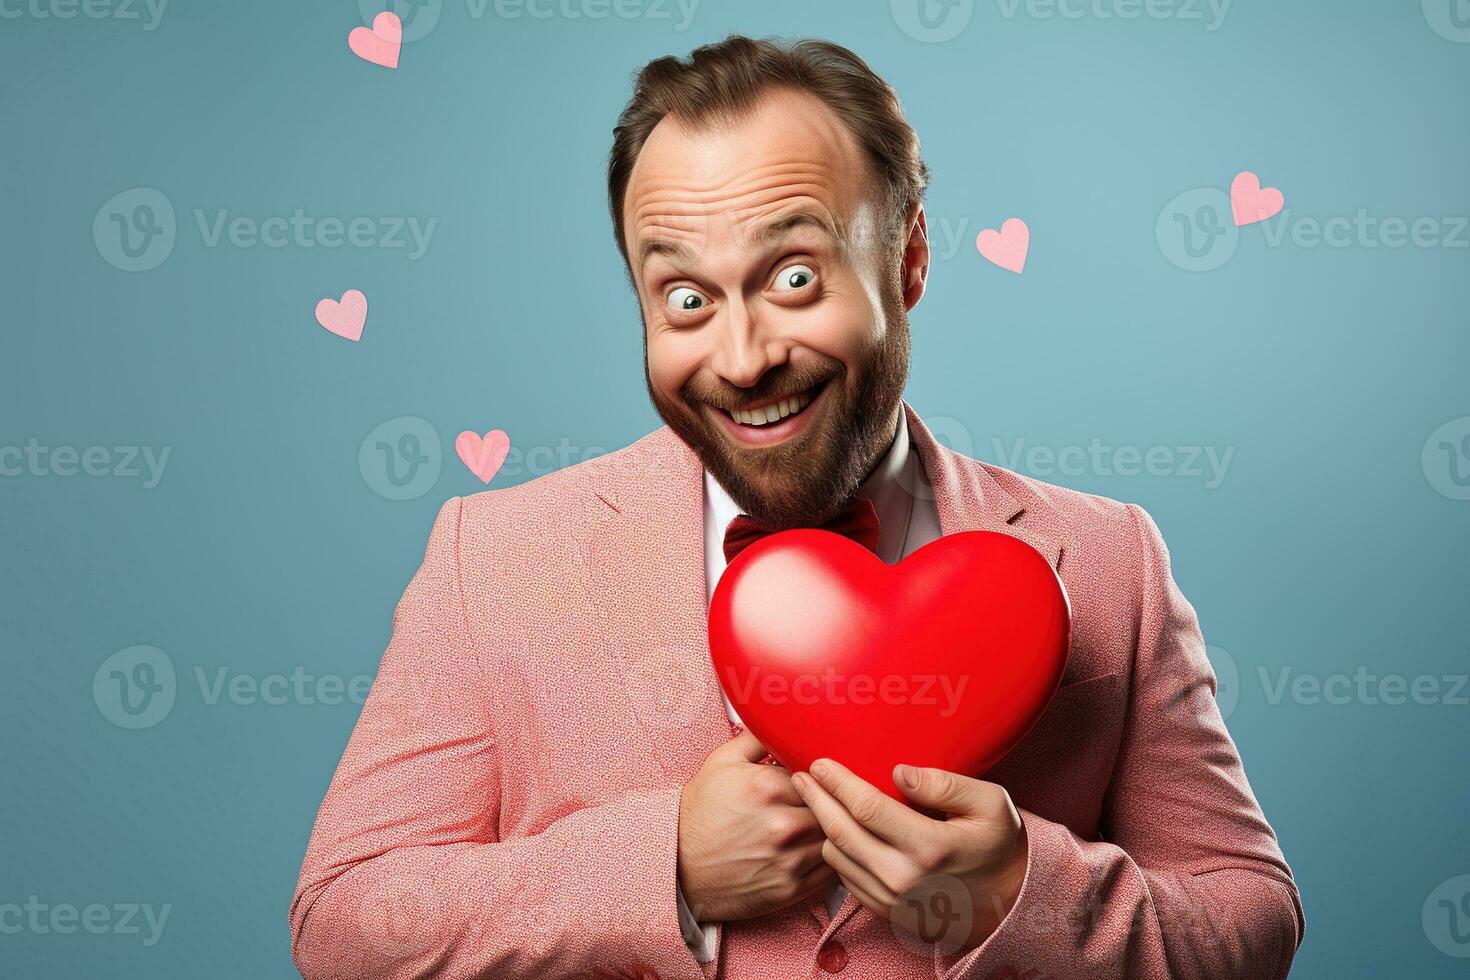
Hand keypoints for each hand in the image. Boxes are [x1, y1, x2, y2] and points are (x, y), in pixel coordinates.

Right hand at [677, 730, 832, 921]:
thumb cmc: (700, 813)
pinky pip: (830, 870)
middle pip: (833, 806)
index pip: (820, 774)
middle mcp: (784, 824)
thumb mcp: (721, 763)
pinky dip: (831, 857)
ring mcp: (790, 859)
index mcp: (769, 788)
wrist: (678, 868)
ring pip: (836, 838)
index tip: (818, 776)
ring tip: (828, 822)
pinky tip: (818, 847)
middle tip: (828, 798)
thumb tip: (783, 721)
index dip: (821, 774)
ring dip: (834, 829)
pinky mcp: (792, 888)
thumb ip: (758, 738)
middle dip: (831, 801)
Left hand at [791, 758, 1027, 953]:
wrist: (1008, 904)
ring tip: (813, 798)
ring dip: (820, 826)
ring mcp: (892, 899)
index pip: (867, 808)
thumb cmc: (998, 846)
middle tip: (801, 775)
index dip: (838, 782)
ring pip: (836, 858)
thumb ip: (946, 784)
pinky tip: (833, 830)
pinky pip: (845, 879)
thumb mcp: (991, 805)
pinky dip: (833, 852)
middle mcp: (904, 877)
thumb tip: (900, 772)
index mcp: (930, 847)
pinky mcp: (886, 911)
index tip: (820, 762)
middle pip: (841, 833)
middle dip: (816, 800)